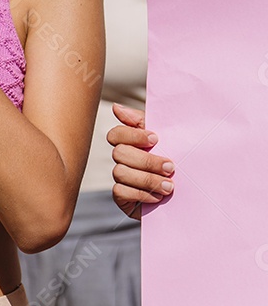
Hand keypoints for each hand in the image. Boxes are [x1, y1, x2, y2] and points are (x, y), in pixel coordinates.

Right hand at [108, 103, 174, 220]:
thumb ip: (143, 121)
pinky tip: (157, 197)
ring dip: (147, 179)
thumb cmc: (177, 160)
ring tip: (169, 186)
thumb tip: (117, 107)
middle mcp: (123, 158)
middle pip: (119, 153)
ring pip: (120, 172)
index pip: (117, 133)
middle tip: (170, 167)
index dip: (132, 135)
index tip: (155, 138)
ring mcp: (121, 177)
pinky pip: (120, 192)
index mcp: (131, 142)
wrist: (189, 194)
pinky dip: (141, 194)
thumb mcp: (166, 137)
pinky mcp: (121, 197)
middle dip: (147, 161)